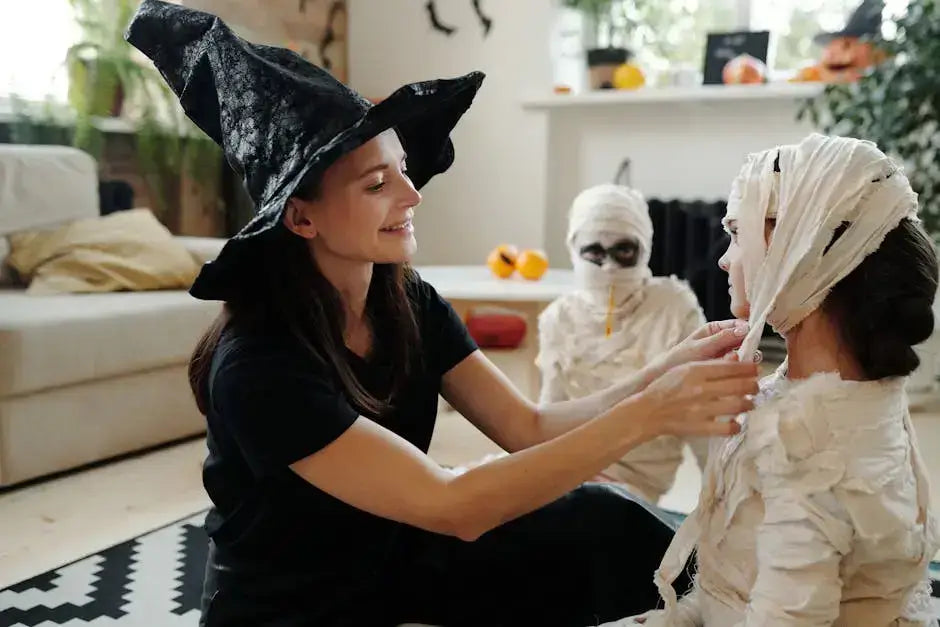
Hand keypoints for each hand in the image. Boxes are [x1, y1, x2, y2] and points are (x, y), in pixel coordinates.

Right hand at [635, 360, 757, 438]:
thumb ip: (709, 365)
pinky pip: (728, 428)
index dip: (749, 368)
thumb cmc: (665, 387)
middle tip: (754, 386)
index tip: (754, 369)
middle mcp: (701, 389)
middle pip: (740, 385)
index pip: (732, 367)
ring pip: (739, 405)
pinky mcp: (701, 427)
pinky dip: (736, 425)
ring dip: (749, 403)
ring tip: (749, 403)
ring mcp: (702, 409)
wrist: (648, 411)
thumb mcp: (684, 368)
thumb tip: (735, 359)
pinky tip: (735, 422)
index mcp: (696, 371)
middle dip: (753, 385)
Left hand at [644, 320, 755, 384]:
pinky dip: (738, 369)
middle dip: (748, 348)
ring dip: (744, 359)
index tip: (751, 339)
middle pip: (746, 340)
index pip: (739, 325)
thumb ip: (721, 338)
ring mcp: (725, 354)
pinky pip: (738, 366)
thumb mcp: (700, 347)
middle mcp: (723, 340)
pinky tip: (732, 373)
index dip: (748, 331)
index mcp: (716, 329)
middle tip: (744, 356)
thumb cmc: (679, 359)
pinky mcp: (725, 368)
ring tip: (734, 366)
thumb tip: (744, 328)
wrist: (667, 377)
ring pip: (745, 354)